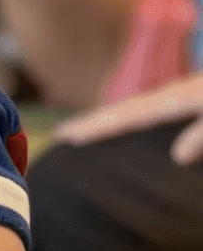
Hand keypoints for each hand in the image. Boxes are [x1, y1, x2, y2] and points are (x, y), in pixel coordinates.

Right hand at [55, 74, 202, 165]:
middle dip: (92, 122)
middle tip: (62, 134)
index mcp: (172, 100)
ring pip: (135, 107)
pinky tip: (137, 121)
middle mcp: (169, 95)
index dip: (94, 127)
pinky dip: (134, 115)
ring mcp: (179, 93)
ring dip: (110, 117)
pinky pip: (152, 108)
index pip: (124, 117)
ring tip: (90, 128)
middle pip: (121, 110)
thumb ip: (201, 134)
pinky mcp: (192, 95)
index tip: (63, 135)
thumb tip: (176, 158)